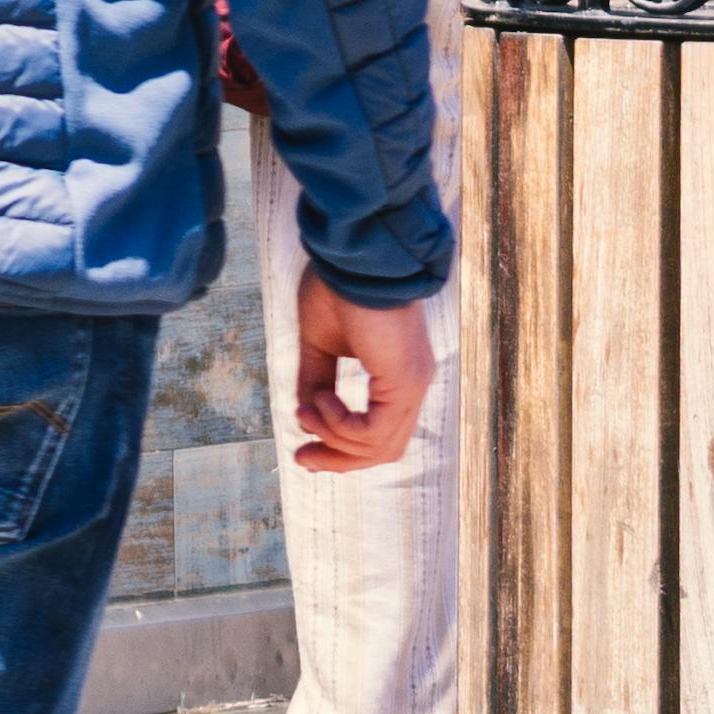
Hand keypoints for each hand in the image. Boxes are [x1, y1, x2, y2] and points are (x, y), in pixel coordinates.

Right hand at [290, 279, 436, 474]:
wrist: (355, 254)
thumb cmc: (338, 286)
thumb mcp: (318, 343)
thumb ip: (315, 381)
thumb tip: (304, 417)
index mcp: (397, 375)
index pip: (380, 433)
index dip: (342, 450)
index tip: (304, 451)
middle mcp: (412, 385)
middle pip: (383, 450)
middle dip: (338, 459)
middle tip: (301, 456)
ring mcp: (412, 384)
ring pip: (380, 448)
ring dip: (334, 439)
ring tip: (308, 410)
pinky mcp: (404, 381)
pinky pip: (373, 432)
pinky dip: (341, 427)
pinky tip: (322, 400)